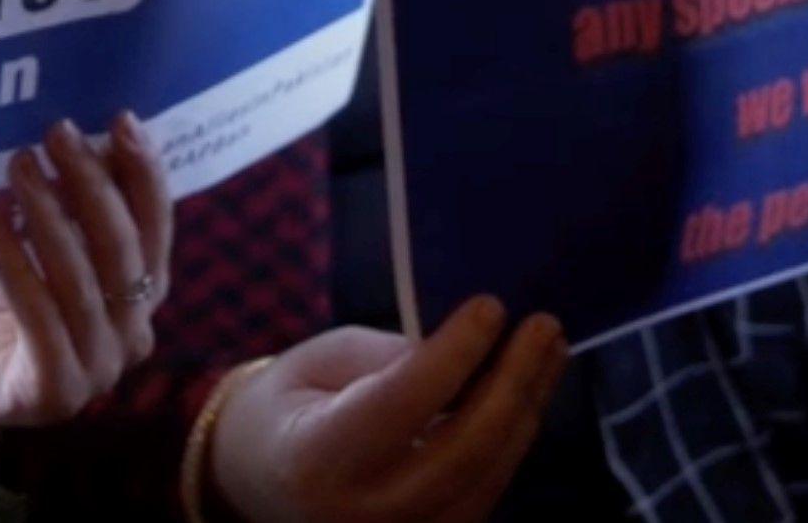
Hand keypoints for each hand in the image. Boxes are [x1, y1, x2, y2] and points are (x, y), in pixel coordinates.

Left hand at [0, 113, 170, 490]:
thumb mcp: (34, 238)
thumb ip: (73, 202)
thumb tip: (97, 136)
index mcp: (139, 300)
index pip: (157, 230)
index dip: (144, 174)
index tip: (121, 120)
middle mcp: (131, 340)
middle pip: (123, 250)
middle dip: (92, 183)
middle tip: (56, 131)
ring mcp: (97, 375)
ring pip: (82, 281)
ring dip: (49, 213)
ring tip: (19, 162)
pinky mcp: (54, 394)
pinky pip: (40, 317)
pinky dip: (16, 261)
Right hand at [211, 296, 567, 522]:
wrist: (259, 481)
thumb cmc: (289, 405)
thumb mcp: (320, 361)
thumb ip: (389, 360)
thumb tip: (472, 355)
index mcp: (315, 458)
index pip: (400, 404)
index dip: (452, 354)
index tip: (491, 305)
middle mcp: (358, 514)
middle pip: (460, 452)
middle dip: (512, 384)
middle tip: (544, 325)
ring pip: (486, 478)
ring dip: (527, 409)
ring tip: (549, 349)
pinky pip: (486, 493)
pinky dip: (513, 441)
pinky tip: (528, 392)